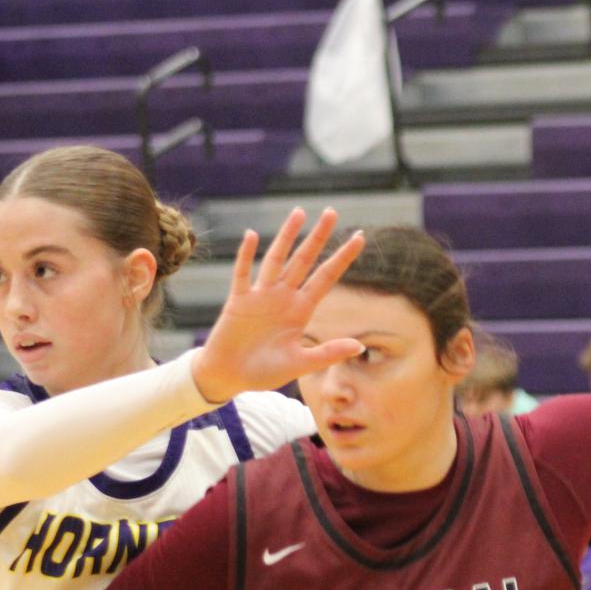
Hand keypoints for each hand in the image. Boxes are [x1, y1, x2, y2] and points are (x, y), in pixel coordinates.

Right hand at [191, 208, 366, 402]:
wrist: (229, 377)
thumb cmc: (264, 371)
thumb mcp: (301, 364)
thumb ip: (329, 353)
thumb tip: (361, 346)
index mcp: (301, 311)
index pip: (326, 278)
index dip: (342, 258)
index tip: (360, 237)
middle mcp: (283, 297)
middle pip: (304, 260)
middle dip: (318, 237)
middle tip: (332, 212)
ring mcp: (260, 296)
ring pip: (276, 259)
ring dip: (287, 237)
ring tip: (299, 213)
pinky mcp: (238, 301)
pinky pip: (243, 274)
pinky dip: (247, 255)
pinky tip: (253, 235)